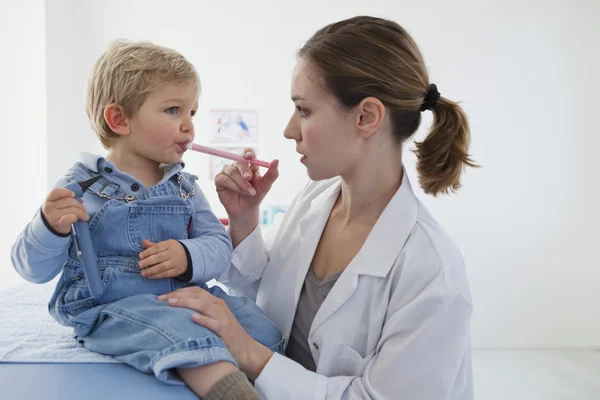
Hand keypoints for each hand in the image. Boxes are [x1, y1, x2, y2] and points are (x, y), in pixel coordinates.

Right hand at [42, 188, 88, 234]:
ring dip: (81, 212)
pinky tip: (81, 219)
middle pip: (68, 201)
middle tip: (83, 209)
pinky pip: (72, 217)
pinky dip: (77, 217)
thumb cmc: (58, 214)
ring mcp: (53, 216)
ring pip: (72, 209)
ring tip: (84, 215)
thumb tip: (81, 200)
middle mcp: (49, 207)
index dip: (66, 192)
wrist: (53, 228)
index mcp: (49, 200)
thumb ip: (69, 199)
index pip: (55, 192)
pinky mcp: (59, 223)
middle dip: (79, 205)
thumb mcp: (60, 204)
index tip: (73, 195)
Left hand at [138, 239, 187, 278]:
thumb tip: (143, 241)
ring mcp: (175, 262)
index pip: (157, 248)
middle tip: (139, 265)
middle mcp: (173, 253)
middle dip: (148, 262)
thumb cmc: (173, 249)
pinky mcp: (177, 271)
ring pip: (162, 267)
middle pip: (159, 257)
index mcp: (170, 244)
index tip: (140, 256)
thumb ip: (154, 245)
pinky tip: (150, 276)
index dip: (148, 252)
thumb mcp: (165, 244)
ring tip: (143, 273)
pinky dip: (157, 276)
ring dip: (151, 271)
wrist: (189, 256)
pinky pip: (166, 274)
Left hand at [158, 286, 273, 379]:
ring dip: (186, 302)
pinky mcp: (226, 330)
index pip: (195, 291)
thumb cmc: (228, 336)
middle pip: (197, 295)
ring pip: (204, 305)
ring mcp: (223, 317)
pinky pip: (213, 322)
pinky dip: (203, 319)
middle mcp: (219, 306)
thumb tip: (180, 311)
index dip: (178, 291)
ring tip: (171, 303)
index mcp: (216, 303)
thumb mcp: (215, 319)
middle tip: (160, 299)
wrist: (247, 350)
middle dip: (178, 295)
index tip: (162, 296)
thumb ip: (202, 313)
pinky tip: (192, 318)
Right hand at [215, 148, 278, 218]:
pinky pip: (224, 179)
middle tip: (249, 178)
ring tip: (248, 192)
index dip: (248, 153)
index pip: (247, 153)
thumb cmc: (255, 195)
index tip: (250, 157)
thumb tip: (276, 161)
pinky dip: (233, 186)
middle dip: (244, 170)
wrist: (246, 210)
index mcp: (249, 164)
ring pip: (231, 171)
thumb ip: (272, 174)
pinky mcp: (219, 180)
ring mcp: (227, 172)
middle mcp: (237, 166)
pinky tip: (239, 192)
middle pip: (239, 161)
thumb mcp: (266, 185)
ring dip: (241, 183)